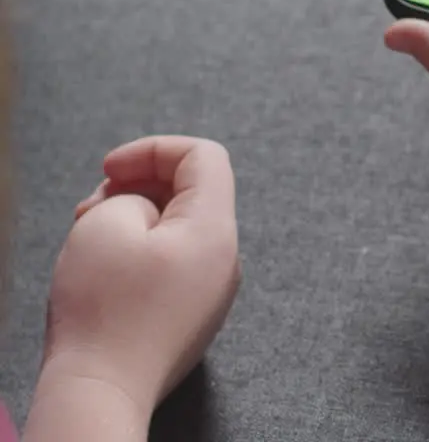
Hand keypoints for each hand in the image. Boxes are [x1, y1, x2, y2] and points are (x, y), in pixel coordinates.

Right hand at [40, 136, 240, 417]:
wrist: (103, 391)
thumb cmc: (103, 310)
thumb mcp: (106, 223)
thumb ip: (132, 193)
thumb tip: (144, 206)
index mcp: (216, 229)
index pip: (204, 157)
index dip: (152, 150)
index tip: (108, 170)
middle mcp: (226, 257)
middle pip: (193, 191)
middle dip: (138, 184)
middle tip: (90, 207)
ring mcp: (214, 289)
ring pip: (180, 227)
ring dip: (135, 217)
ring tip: (91, 236)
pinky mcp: (194, 313)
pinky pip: (175, 262)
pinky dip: (142, 250)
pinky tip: (107, 268)